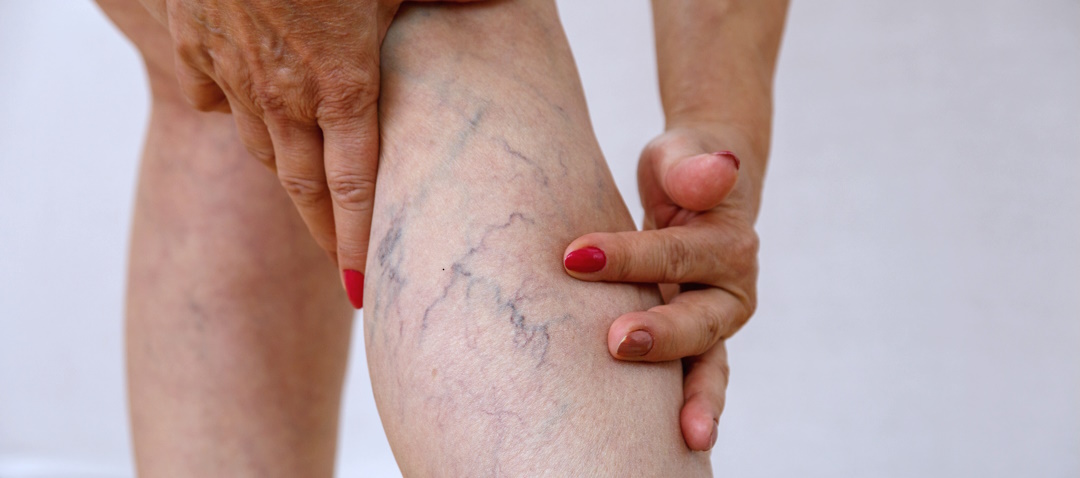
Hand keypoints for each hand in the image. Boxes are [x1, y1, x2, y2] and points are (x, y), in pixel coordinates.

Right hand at [137, 0, 479, 307]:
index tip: (367, 284)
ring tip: (311, 205)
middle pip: (305, 186)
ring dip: (289, 180)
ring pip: (263, 147)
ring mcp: (233, 72)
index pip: (355, 186)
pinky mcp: (194, 46)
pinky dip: (235, 117)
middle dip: (326, 234)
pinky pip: (214, 101)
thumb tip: (499, 9)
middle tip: (345, 268)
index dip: (361, 241)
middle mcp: (285, 93)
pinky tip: (250, 119)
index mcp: (343, 82)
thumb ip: (452, 0)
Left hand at [562, 125, 760, 450]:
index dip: (630, 256)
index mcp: (731, 245)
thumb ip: (693, 166)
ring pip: (708, 367)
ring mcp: (711, 326)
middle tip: (616, 342)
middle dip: (662, 336)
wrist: (696, 191)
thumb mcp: (684, 156)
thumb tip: (720, 168)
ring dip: (696, 399)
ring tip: (687, 436)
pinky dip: (686, 409)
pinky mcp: (691, 347)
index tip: (574, 256)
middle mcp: (729, 293)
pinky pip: (691, 382)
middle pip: (701, 321)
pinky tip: (673, 444)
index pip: (677, 253)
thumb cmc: (681, 171)